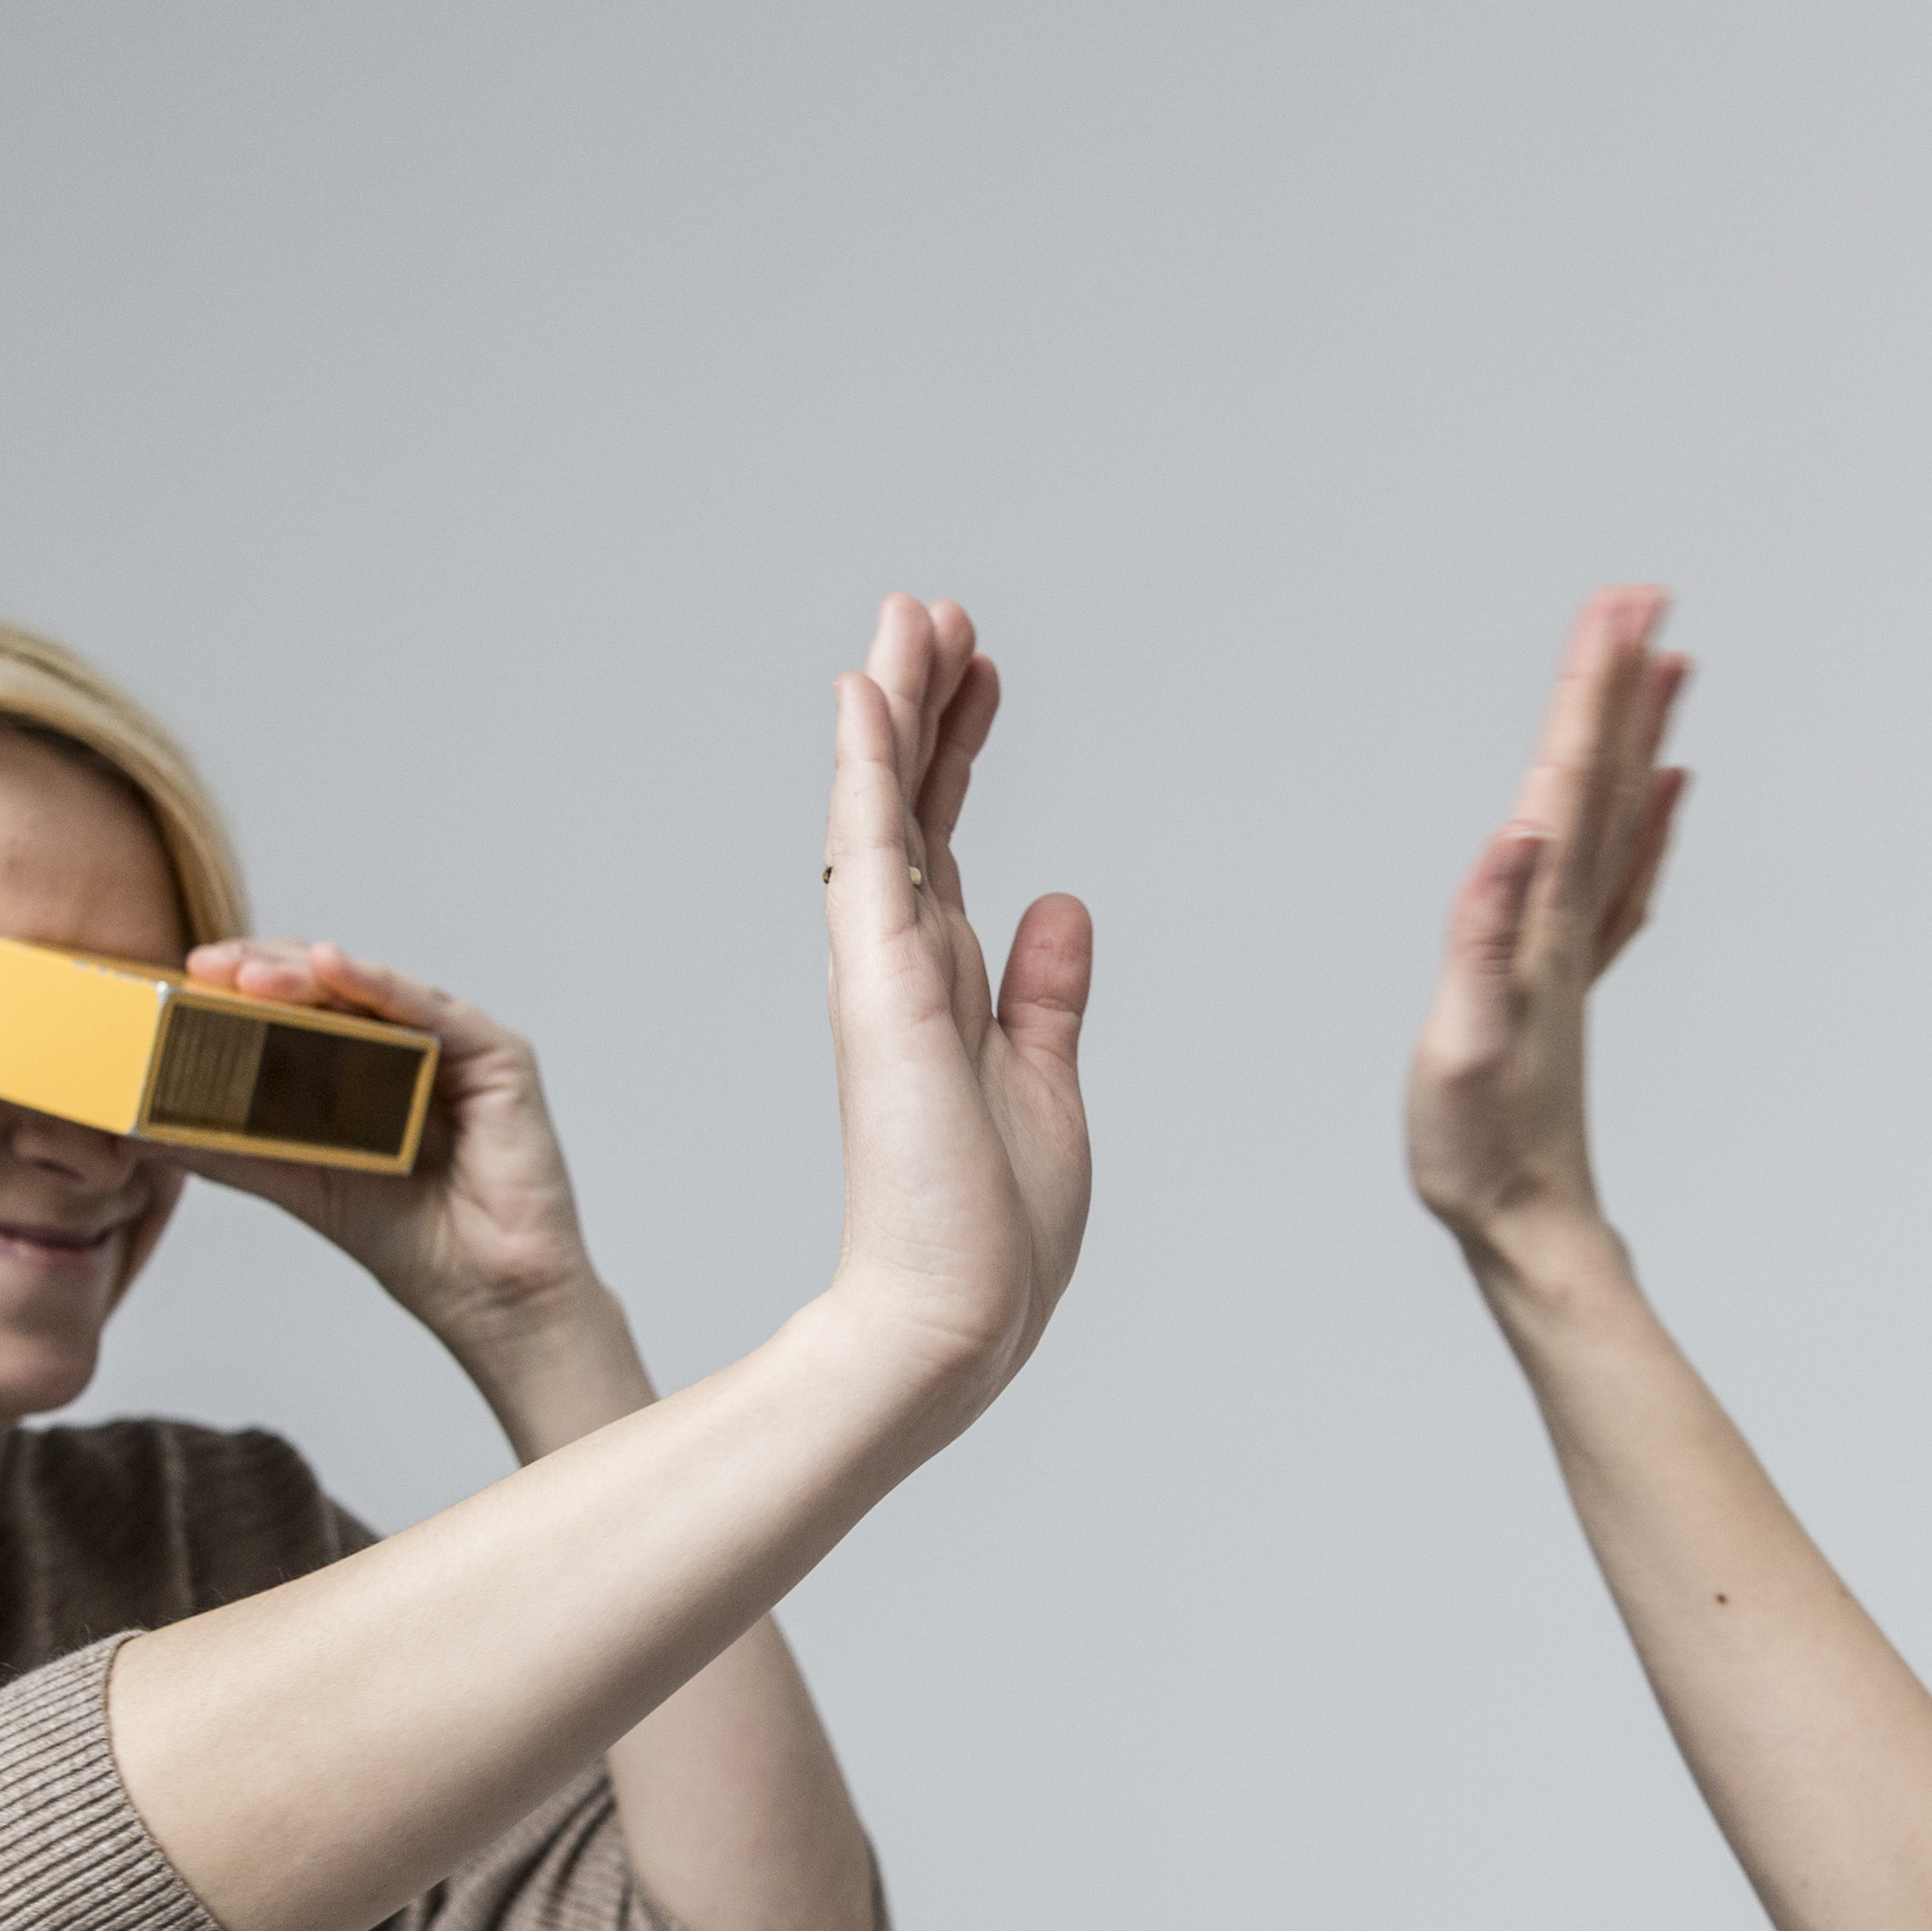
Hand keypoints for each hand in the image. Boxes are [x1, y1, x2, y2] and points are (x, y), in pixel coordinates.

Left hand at [173, 940, 612, 1378]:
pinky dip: (378, 985)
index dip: (243, 991)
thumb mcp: (298, 1180)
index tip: (182, 983)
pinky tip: (330, 967)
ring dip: (306, 974)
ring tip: (246, 976)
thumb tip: (144, 1131)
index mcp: (371, 1068)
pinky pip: (431, 1007)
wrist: (484, 1294)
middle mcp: (416, 1046)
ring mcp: (458, 1046)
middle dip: (263, 970)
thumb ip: (231, 1148)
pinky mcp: (499, 1056)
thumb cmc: (409, 1239)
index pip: (301, 1009)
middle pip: (331, 988)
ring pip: (374, 989)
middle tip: (204, 967)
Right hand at [818, 594, 1093, 1418]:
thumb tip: (1063, 906)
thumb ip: (1046, 994)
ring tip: (909, 612)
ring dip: (893, 703)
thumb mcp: (1047, 1087)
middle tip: (938, 609)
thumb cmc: (994, 1235)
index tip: (983, 669)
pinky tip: (868, 692)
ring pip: (883, 804)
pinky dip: (868, 767)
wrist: (955, 1321)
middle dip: (924, 701)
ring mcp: (883, 969)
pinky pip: (870, 852)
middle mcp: (905, 964)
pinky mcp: (880, 987)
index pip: (948, 839)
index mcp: (948, 987)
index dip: (961, 748)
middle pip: (910, 802)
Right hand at [1407, 585, 1689, 1269]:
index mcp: (1542, 924)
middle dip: (1620, 682)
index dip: (1590, 690)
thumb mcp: (1463, 1043)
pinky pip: (1622, 877)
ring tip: (1667, 660)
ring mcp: (1578, 951)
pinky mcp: (1570, 982)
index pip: (1568, 780)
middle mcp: (1572, 923)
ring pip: (1620, 815)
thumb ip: (1484, 939)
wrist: (1530, 1226)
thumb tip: (1515, 838)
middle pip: (1602, 779)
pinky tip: (1662, 790)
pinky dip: (1645, 820)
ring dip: (1638, 734)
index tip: (1619, 608)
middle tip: (1644, 594)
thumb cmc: (1480, 1147)